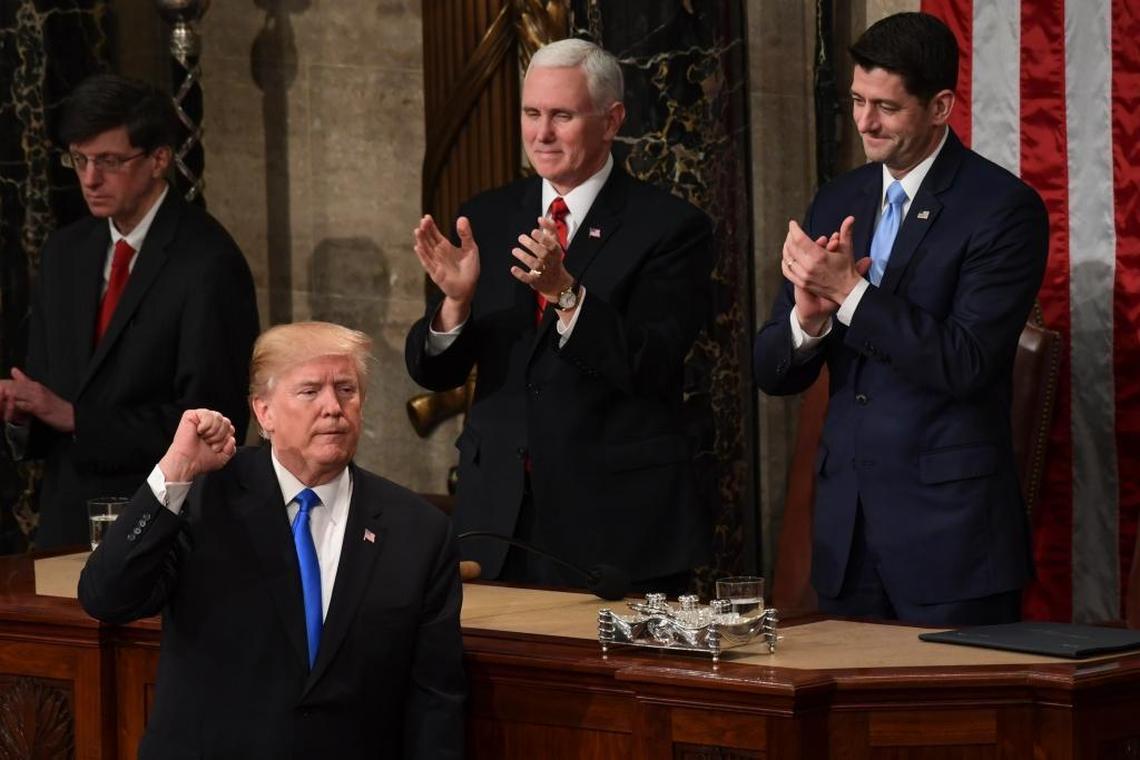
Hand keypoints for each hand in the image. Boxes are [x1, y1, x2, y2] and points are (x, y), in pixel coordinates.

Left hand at [0, 368, 73, 430]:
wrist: (72, 416)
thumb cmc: (56, 407)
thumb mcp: (40, 392)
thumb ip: (26, 382)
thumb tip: (14, 370)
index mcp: (34, 385)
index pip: (11, 382)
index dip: (0, 385)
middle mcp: (35, 388)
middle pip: (10, 386)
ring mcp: (37, 397)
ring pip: (14, 393)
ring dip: (3, 398)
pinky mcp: (39, 407)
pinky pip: (22, 405)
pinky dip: (12, 407)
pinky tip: (7, 410)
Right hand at [157, 409, 235, 482]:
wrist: (187, 463)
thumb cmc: (201, 461)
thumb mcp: (223, 457)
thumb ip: (231, 448)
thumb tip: (231, 438)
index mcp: (216, 430)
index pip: (230, 428)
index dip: (225, 439)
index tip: (214, 448)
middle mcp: (209, 423)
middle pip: (226, 422)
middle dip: (220, 436)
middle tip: (208, 443)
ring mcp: (200, 418)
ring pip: (218, 417)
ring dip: (212, 432)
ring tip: (203, 438)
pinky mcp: (190, 415)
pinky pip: (207, 414)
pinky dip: (205, 426)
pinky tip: (198, 431)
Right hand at [413, 215, 479, 329]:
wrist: (468, 287)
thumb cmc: (469, 269)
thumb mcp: (470, 248)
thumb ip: (466, 234)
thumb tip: (462, 218)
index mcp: (445, 247)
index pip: (434, 234)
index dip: (430, 226)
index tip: (426, 217)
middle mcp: (438, 254)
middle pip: (428, 240)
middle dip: (425, 231)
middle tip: (422, 221)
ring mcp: (435, 263)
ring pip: (425, 250)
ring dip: (421, 241)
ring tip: (417, 231)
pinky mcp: (436, 273)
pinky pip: (428, 263)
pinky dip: (423, 255)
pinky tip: (418, 247)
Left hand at [510, 216, 573, 302]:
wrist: (557, 282)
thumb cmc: (553, 258)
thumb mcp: (555, 243)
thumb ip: (550, 229)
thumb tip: (541, 218)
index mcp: (555, 251)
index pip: (551, 244)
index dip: (543, 238)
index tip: (533, 231)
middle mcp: (550, 261)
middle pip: (542, 253)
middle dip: (531, 245)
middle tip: (521, 237)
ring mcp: (543, 272)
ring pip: (535, 264)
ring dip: (524, 257)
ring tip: (515, 250)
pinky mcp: (536, 281)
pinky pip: (528, 278)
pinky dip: (521, 274)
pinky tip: (513, 269)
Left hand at [782, 217, 867, 332]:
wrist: (846, 290)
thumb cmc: (846, 269)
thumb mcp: (846, 249)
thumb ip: (846, 232)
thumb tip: (850, 218)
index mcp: (819, 256)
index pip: (800, 239)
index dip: (794, 229)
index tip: (792, 223)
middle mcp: (809, 266)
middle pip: (791, 247)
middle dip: (790, 237)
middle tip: (792, 232)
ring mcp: (804, 276)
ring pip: (787, 259)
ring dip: (786, 248)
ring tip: (789, 242)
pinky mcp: (801, 283)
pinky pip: (787, 271)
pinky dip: (785, 262)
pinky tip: (787, 256)